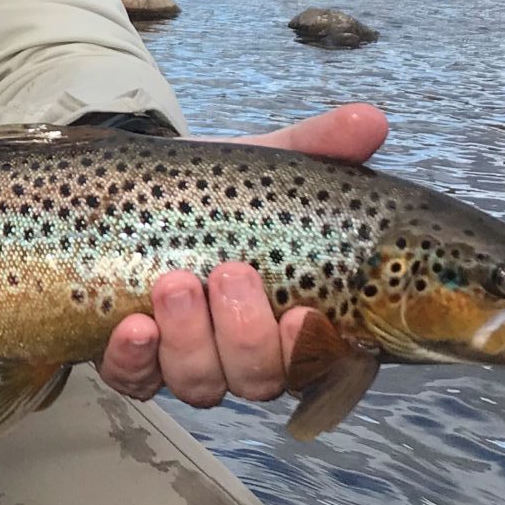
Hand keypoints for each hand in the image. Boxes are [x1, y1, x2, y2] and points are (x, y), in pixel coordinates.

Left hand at [97, 104, 388, 409]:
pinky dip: (134, 360)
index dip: (310, 349)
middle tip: (229, 273)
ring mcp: (188, 361)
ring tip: (173, 284)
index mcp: (292, 317)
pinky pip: (135, 380)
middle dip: (244, 334)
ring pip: (201, 384)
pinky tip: (132, 326)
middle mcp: (245, 352)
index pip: (317, 359)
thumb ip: (318, 145)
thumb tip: (372, 120)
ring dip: (188, 340)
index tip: (303, 314)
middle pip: (260, 379)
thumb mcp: (264, 164)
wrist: (134, 188)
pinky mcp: (132, 363)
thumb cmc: (214, 191)